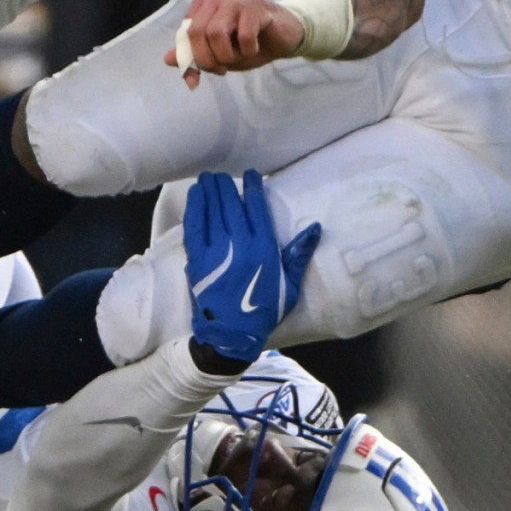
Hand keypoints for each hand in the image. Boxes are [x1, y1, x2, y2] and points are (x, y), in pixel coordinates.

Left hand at [164, 0, 303, 88]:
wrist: (284, 36)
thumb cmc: (249, 42)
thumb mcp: (218, 53)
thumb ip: (193, 55)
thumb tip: (167, 60)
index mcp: (203, 4)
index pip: (184, 33)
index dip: (190, 58)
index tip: (199, 76)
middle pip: (197, 32)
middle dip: (207, 60)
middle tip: (221, 69)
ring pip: (216, 33)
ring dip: (227, 55)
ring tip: (239, 57)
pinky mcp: (256, 6)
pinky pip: (243, 34)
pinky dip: (247, 50)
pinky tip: (254, 48)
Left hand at [184, 170, 318, 363]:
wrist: (231, 335)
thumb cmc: (263, 310)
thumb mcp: (289, 285)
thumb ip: (298, 254)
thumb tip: (315, 228)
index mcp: (264, 249)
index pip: (257, 209)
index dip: (253, 188)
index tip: (251, 175)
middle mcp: (239, 245)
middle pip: (232, 205)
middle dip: (227, 187)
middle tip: (223, 176)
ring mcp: (216, 250)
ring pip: (213, 211)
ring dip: (211, 191)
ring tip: (209, 178)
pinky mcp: (197, 258)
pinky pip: (195, 226)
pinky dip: (195, 207)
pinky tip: (196, 195)